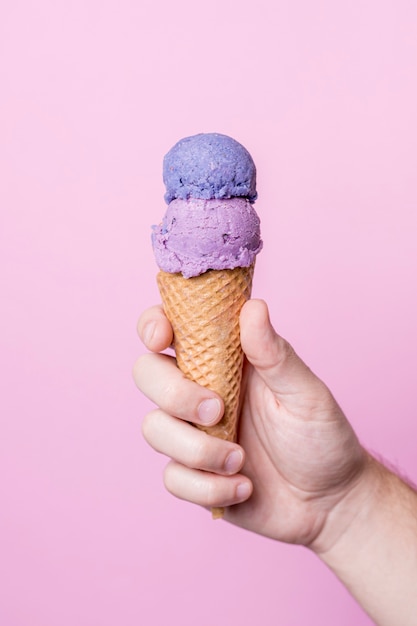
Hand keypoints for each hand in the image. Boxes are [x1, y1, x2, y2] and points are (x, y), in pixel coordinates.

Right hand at [133, 299, 366, 549]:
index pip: (172, 331)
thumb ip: (274, 354)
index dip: (153, 326)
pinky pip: (173, 478)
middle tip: (217, 410)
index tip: (163, 338)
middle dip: (173, 393)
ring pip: (154, 429)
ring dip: (196, 449)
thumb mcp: (305, 394)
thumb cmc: (322, 439)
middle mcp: (201, 393)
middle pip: (147, 374)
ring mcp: (193, 435)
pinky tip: (244, 488)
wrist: (332, 503)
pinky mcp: (194, 476)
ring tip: (240, 461)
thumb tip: (253, 307)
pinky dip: (208, 487)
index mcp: (224, 363)